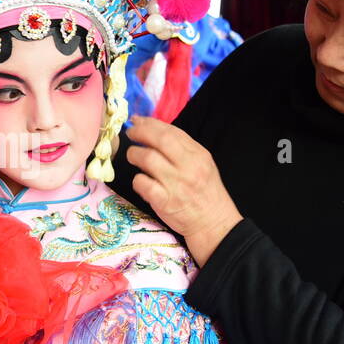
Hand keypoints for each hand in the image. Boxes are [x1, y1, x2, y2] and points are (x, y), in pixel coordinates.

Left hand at [124, 115, 242, 267]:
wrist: (213, 223)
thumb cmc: (205, 192)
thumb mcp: (202, 164)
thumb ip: (182, 148)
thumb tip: (153, 131)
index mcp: (198, 155)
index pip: (171, 131)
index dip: (150, 123)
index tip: (137, 120)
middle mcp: (188, 167)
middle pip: (159, 140)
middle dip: (140, 132)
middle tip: (130, 133)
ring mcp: (176, 185)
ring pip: (147, 159)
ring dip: (134, 155)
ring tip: (133, 156)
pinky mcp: (164, 202)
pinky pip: (142, 183)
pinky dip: (137, 179)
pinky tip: (140, 180)